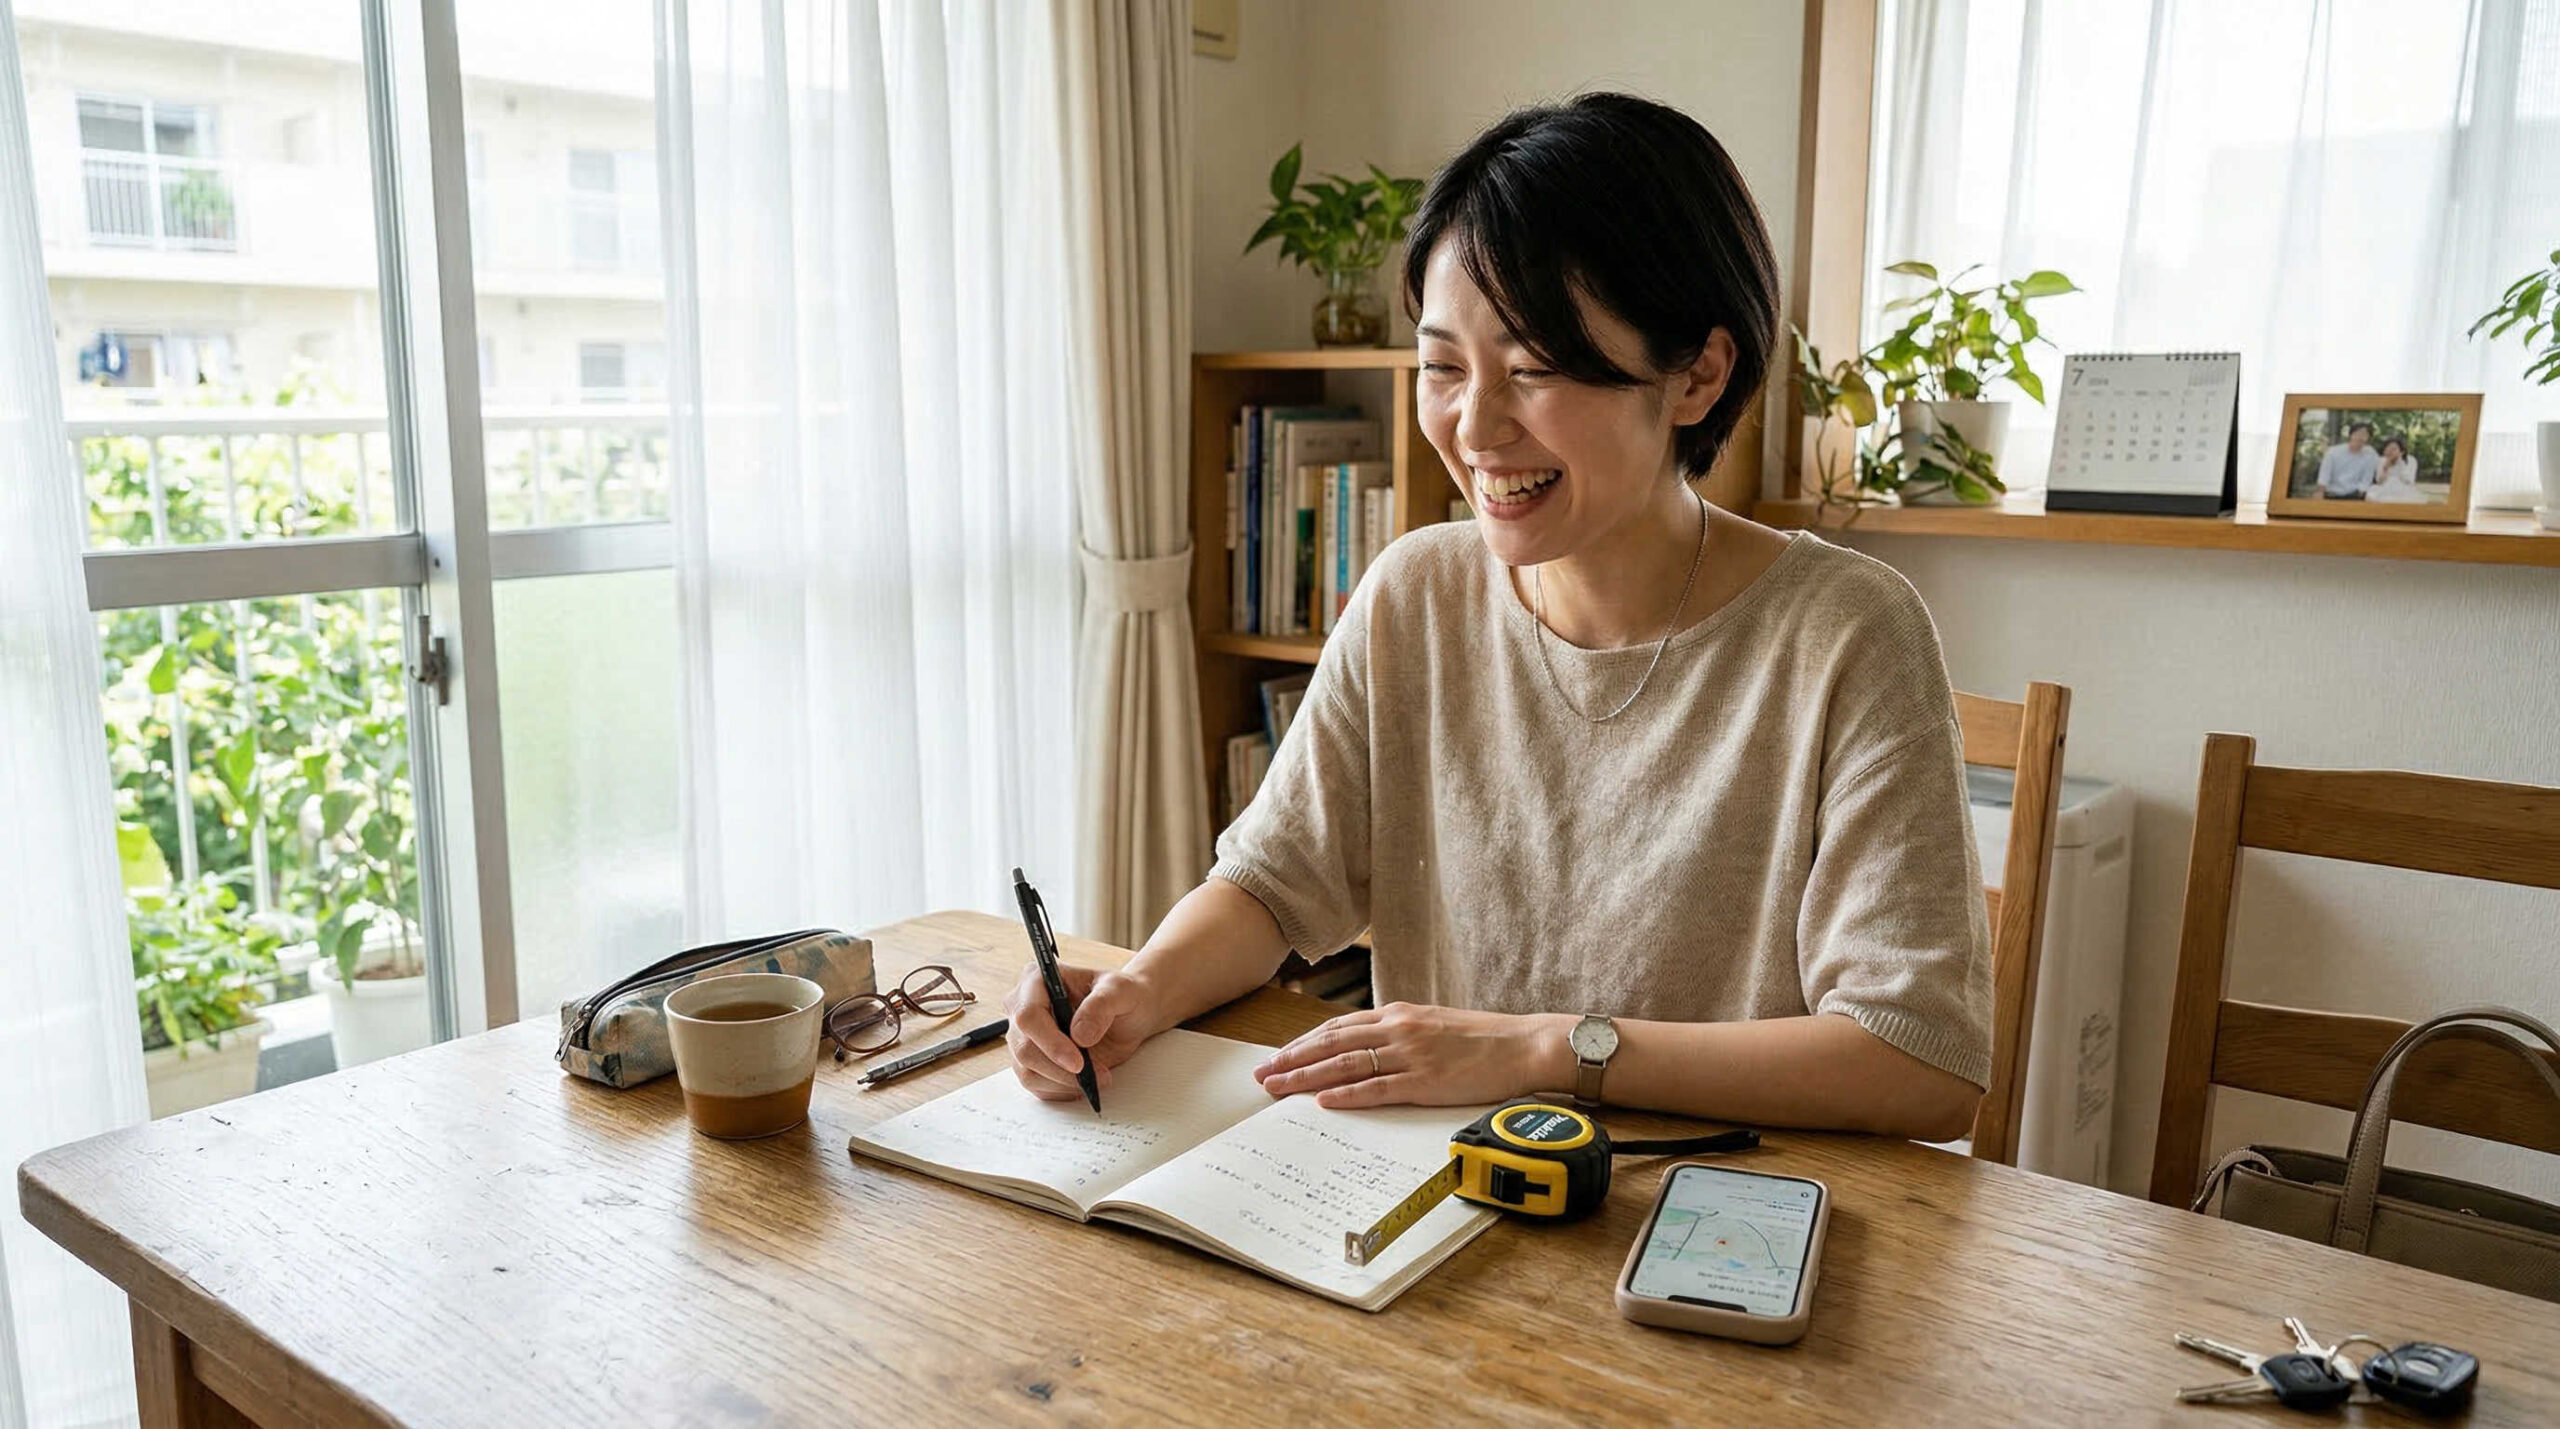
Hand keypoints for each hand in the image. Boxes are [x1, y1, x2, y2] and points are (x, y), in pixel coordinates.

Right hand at [1003, 962, 1162, 1101]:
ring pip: (1028, 1072)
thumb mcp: (1120, 990)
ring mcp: (1024, 1037)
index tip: (1078, 1062)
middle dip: (1061, 1069)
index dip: (1050, 1042)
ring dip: (1064, 1083)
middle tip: (1098, 1075)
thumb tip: (1080, 1035)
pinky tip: (1085, 1083)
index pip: (1028, 1016)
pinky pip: (1036, 1085)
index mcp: (1036, 981)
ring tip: (1099, 1078)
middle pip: (1024, 1049)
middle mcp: (1022, 1008)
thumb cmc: (1121, 995)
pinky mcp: (1032, 1061)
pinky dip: (1062, 1090)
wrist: (1128, 1013)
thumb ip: (1101, 1006)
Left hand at [1252, 1002, 1561, 1108]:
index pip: (1338, 1028)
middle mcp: (1399, 1029)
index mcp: (1399, 1014)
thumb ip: (1400, 1033)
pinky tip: (1323, 1101)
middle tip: (1261, 1075)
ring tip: (1278, 1089)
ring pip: (1346, 1065)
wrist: (1524, 1046)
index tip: (1277, 1056)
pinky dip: (1347, 1094)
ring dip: (1307, 1077)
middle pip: (1332, 1043)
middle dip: (1292, 1060)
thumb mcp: (1434, 1025)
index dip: (1303, 1043)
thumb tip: (1368, 1047)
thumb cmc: (1484, 1040)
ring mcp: (1411, 1054)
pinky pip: (1378, 1088)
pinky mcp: (1426, 1081)